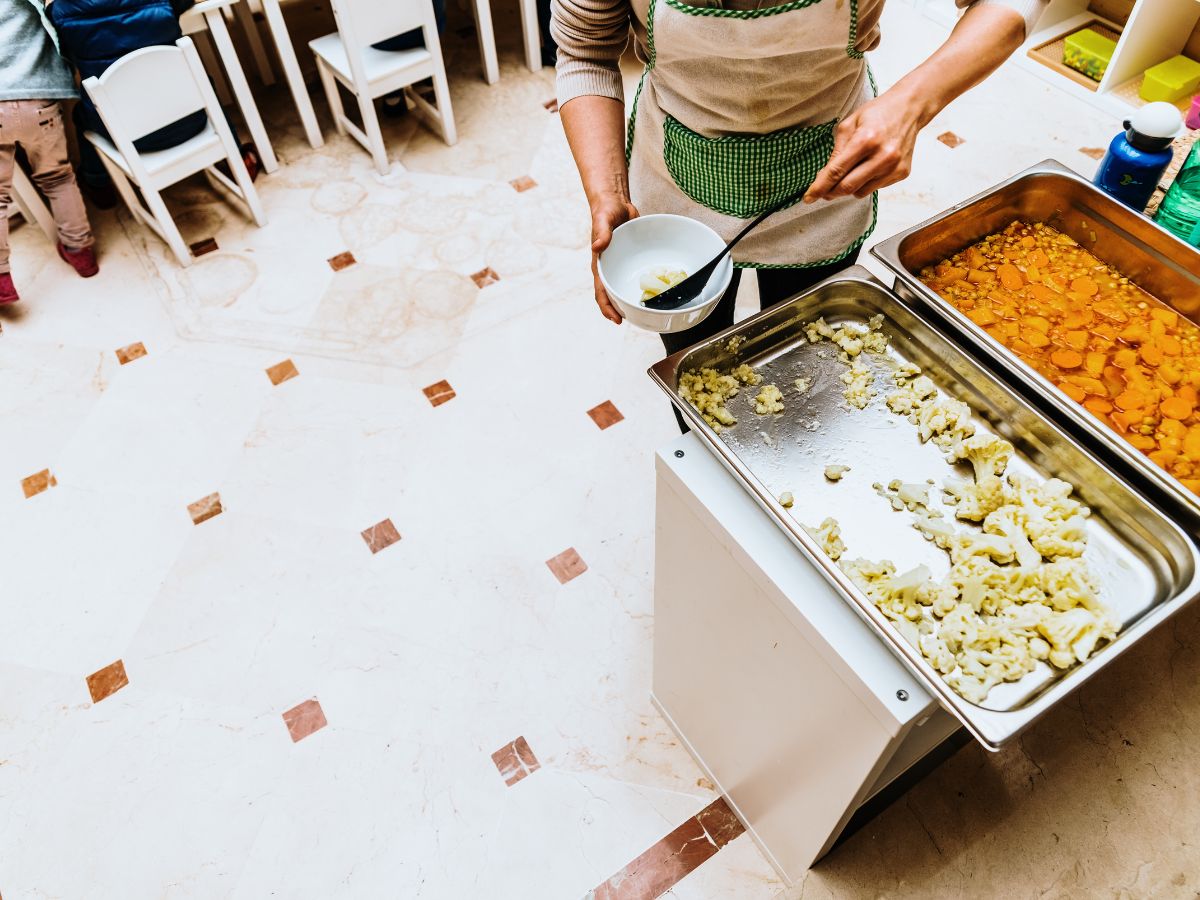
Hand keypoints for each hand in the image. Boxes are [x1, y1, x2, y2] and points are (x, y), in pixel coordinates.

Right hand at [589, 193, 639, 324]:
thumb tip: (597, 247)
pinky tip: (654, 292)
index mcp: (600, 264)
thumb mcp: (603, 219)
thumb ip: (601, 232)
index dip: (608, 307)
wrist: (615, 203)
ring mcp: (620, 266)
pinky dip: (643, 286)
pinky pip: (635, 276)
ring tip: (644, 314)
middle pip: (613, 296)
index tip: (617, 319)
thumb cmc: (606, 211)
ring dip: (631, 301)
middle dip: (620, 311)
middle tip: (634, 321)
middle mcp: (610, 269)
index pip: (601, 291)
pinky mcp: (630, 260)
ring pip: (624, 288)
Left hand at [804, 89, 928, 202]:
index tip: (808, 198)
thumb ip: (836, 152)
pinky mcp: (902, 173)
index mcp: (866, 140)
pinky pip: (874, 188)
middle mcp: (882, 156)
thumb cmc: (877, 114)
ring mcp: (894, 167)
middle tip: (823, 190)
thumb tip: (824, 177)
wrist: (910, 108)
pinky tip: (870, 166)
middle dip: (831, 192)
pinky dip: (865, 182)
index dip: (819, 187)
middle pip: (847, 187)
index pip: (836, 171)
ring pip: (860, 192)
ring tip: (852, 169)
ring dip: (849, 186)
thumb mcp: (849, 125)